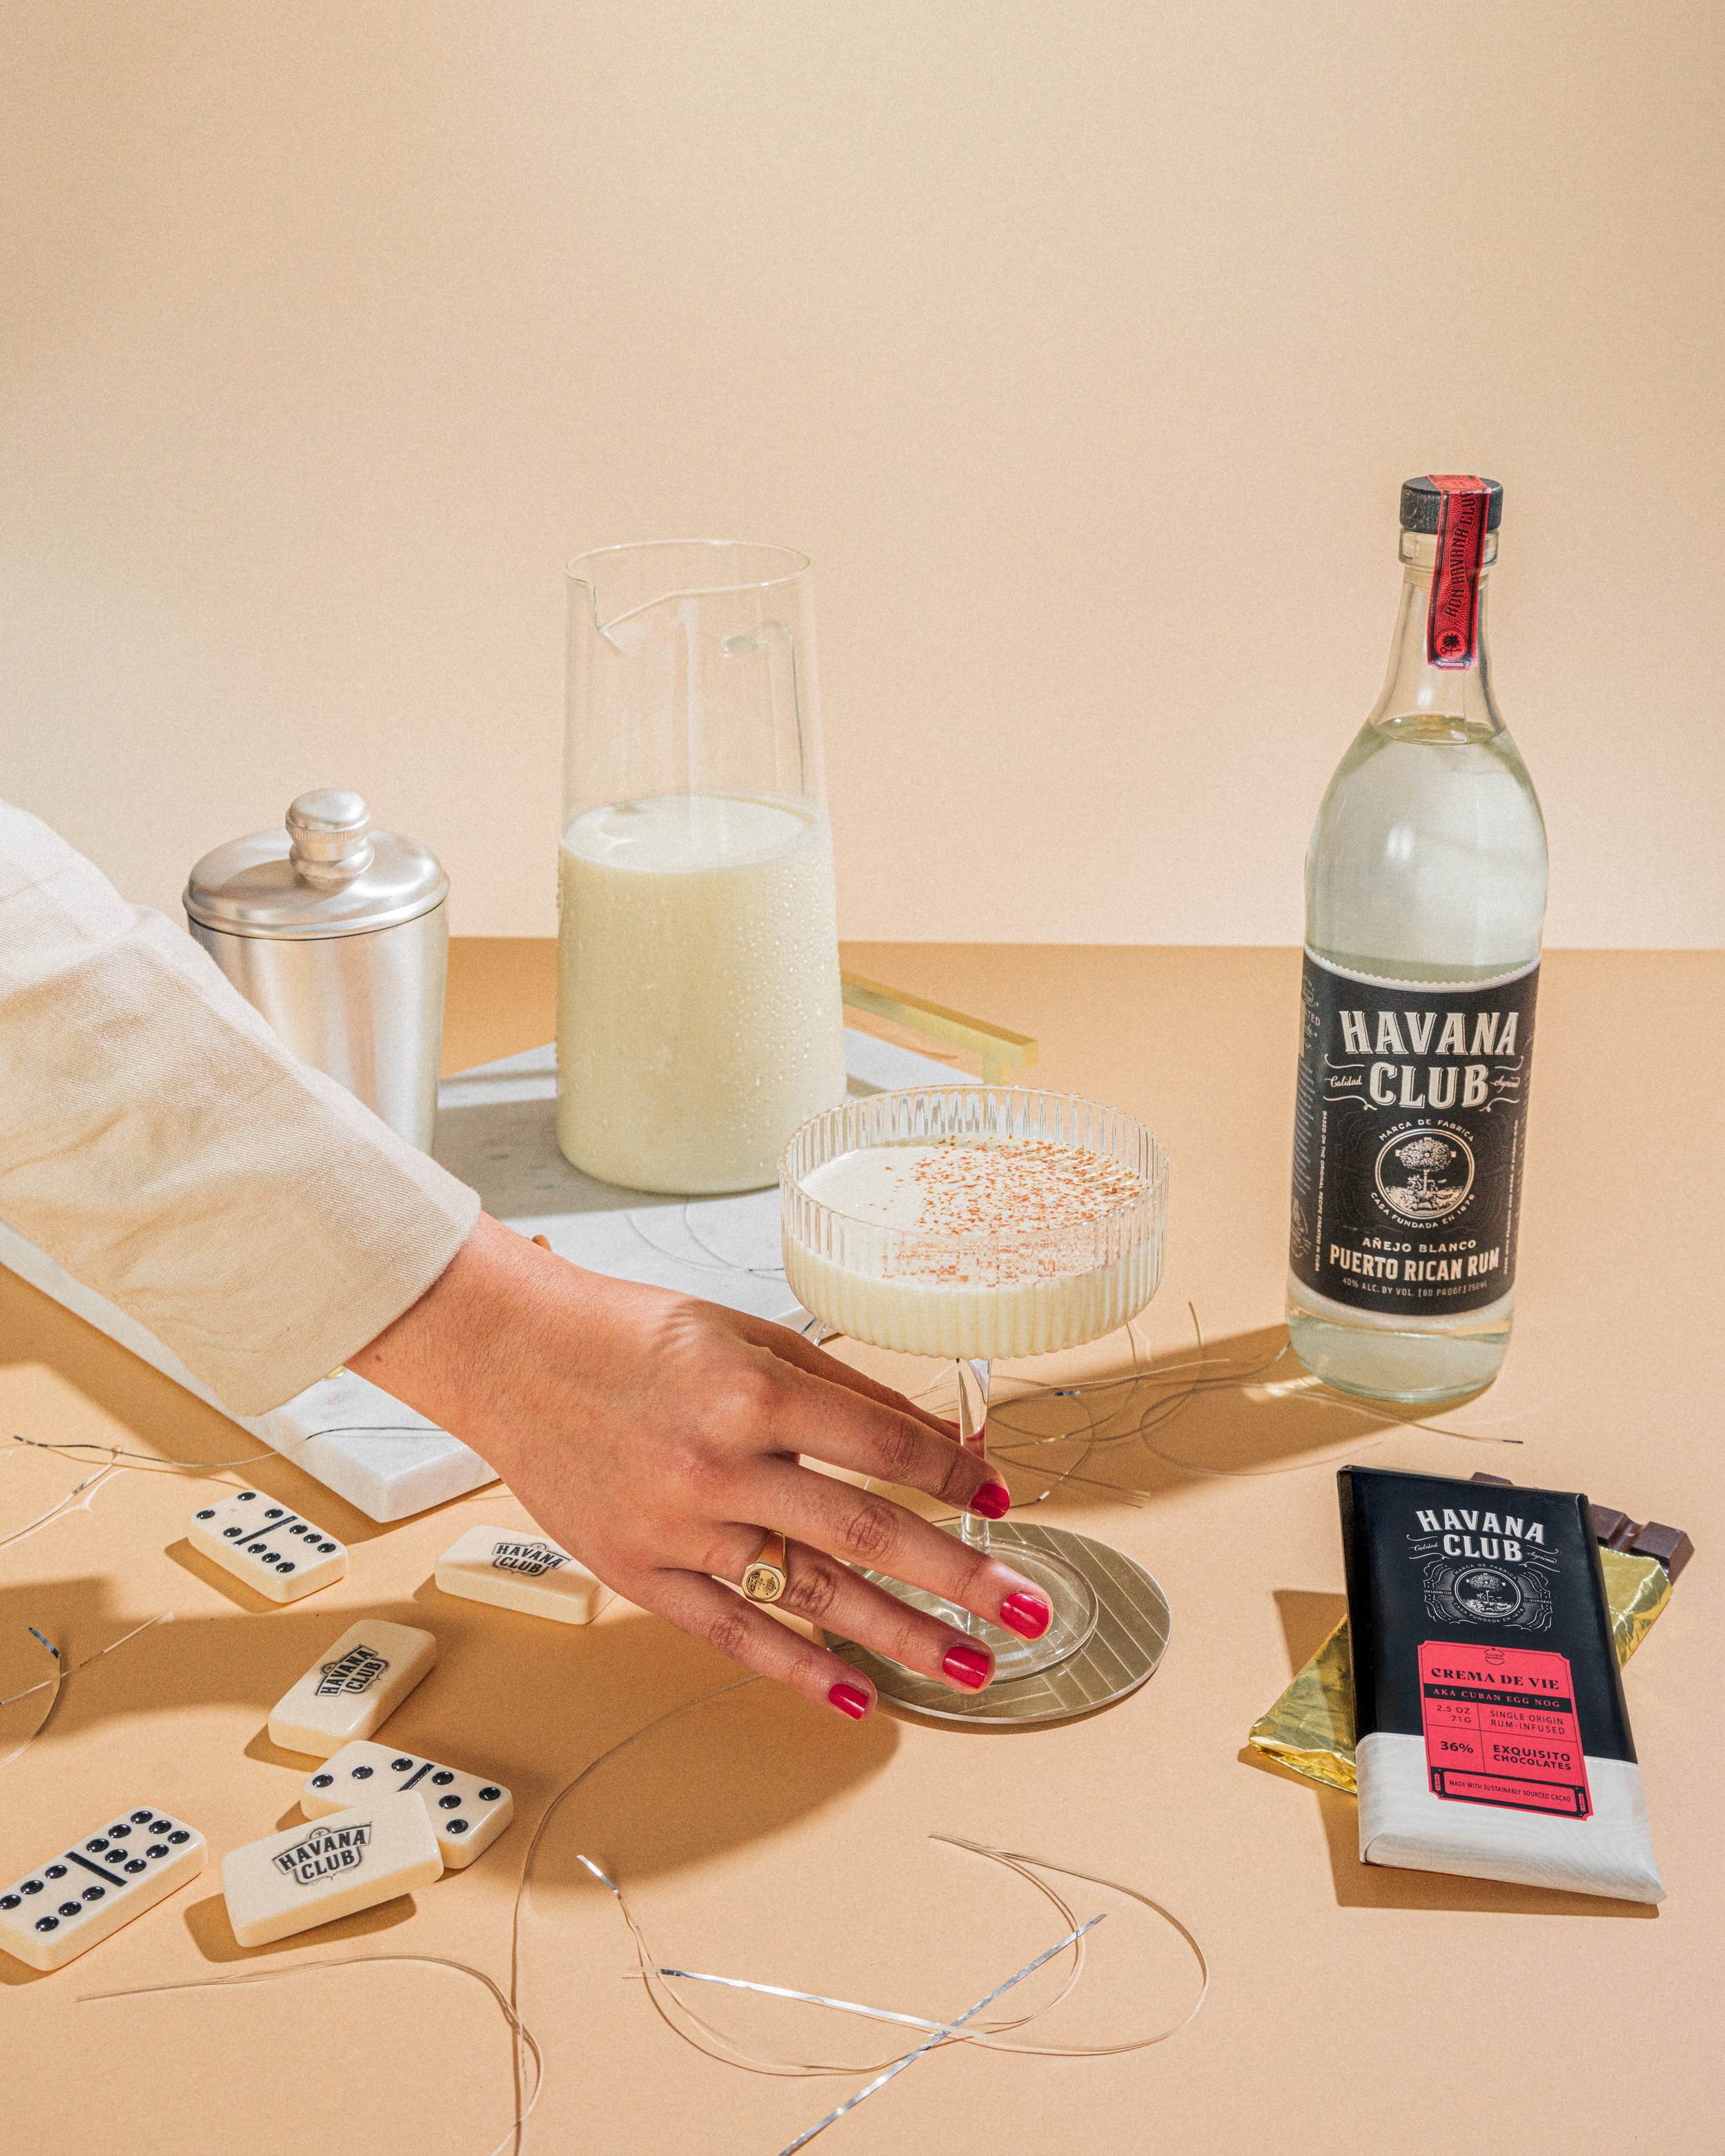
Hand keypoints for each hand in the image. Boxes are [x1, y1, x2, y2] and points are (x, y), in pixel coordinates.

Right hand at [348, 1214, 1052, 1718]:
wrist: (511, 1354)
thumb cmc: (628, 1333)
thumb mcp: (746, 1333)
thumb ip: (839, 1389)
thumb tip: (933, 1442)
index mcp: (750, 1390)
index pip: (883, 1445)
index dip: (955, 1476)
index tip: (999, 1500)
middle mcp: (718, 1466)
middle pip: (865, 1534)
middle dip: (961, 1576)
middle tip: (1030, 1611)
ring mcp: (678, 1530)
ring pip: (812, 1597)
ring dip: (902, 1635)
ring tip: (972, 1666)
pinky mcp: (641, 1575)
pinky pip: (735, 1635)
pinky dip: (801, 1670)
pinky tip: (860, 1696)